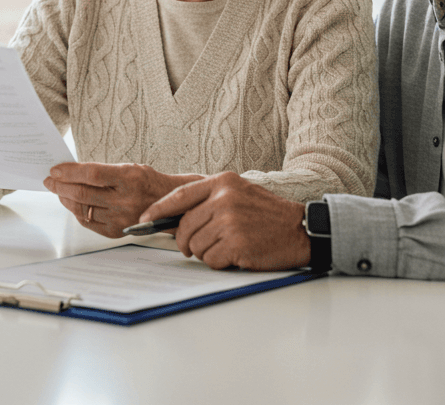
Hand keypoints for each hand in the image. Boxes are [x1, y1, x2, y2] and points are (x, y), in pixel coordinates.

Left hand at [43, 162, 200, 236]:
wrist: (171, 204)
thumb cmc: (149, 182)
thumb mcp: (130, 168)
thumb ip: (103, 171)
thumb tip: (72, 172)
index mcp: (130, 178)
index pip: (91, 173)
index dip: (69, 172)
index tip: (55, 170)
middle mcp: (126, 200)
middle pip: (83, 193)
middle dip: (61, 186)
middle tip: (50, 181)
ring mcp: (121, 218)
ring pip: (83, 209)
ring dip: (66, 199)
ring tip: (59, 191)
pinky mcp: (117, 231)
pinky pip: (89, 222)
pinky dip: (77, 212)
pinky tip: (72, 205)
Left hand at [139, 172, 309, 270]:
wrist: (300, 229)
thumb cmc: (268, 215)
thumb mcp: (239, 193)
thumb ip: (208, 200)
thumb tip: (172, 217)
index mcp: (222, 182)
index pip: (179, 196)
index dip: (157, 211)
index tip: (144, 221)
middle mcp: (224, 199)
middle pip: (183, 227)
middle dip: (186, 242)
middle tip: (198, 246)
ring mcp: (230, 221)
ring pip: (195, 246)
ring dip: (207, 253)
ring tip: (227, 246)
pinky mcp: (237, 244)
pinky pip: (210, 260)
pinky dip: (220, 262)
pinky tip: (236, 254)